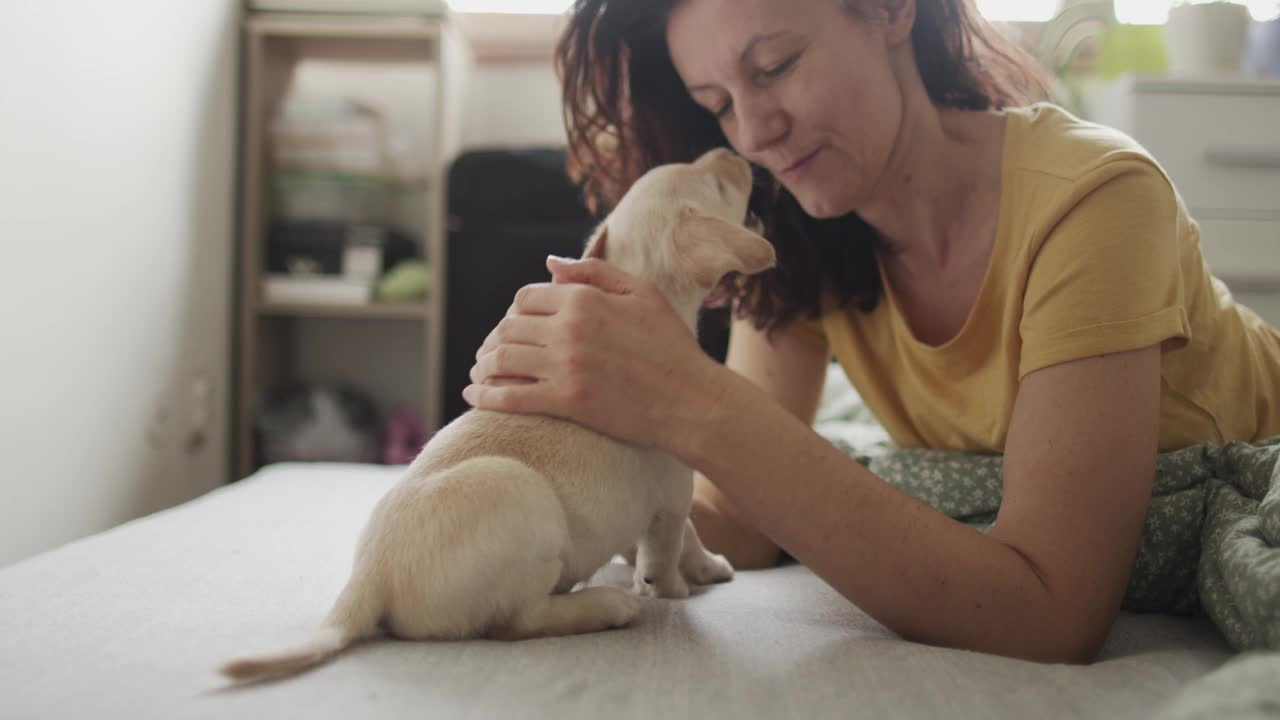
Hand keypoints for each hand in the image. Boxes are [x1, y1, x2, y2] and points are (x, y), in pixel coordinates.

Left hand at [465, 256, 722, 450]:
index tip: (514, 326)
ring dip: (483, 366)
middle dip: (493, 340)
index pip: (526, 298)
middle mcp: (570, 330)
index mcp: (585, 300)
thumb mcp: (641, 293)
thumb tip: (550, 263)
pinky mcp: (566, 402)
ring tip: (480, 373)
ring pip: (502, 360)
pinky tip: (474, 396)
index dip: (515, 312)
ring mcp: (566, 367)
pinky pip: (510, 398)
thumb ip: (594, 272)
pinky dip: (485, 396)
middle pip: (508, 328)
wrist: (691, 400)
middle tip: (489, 352)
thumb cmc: (671, 345)